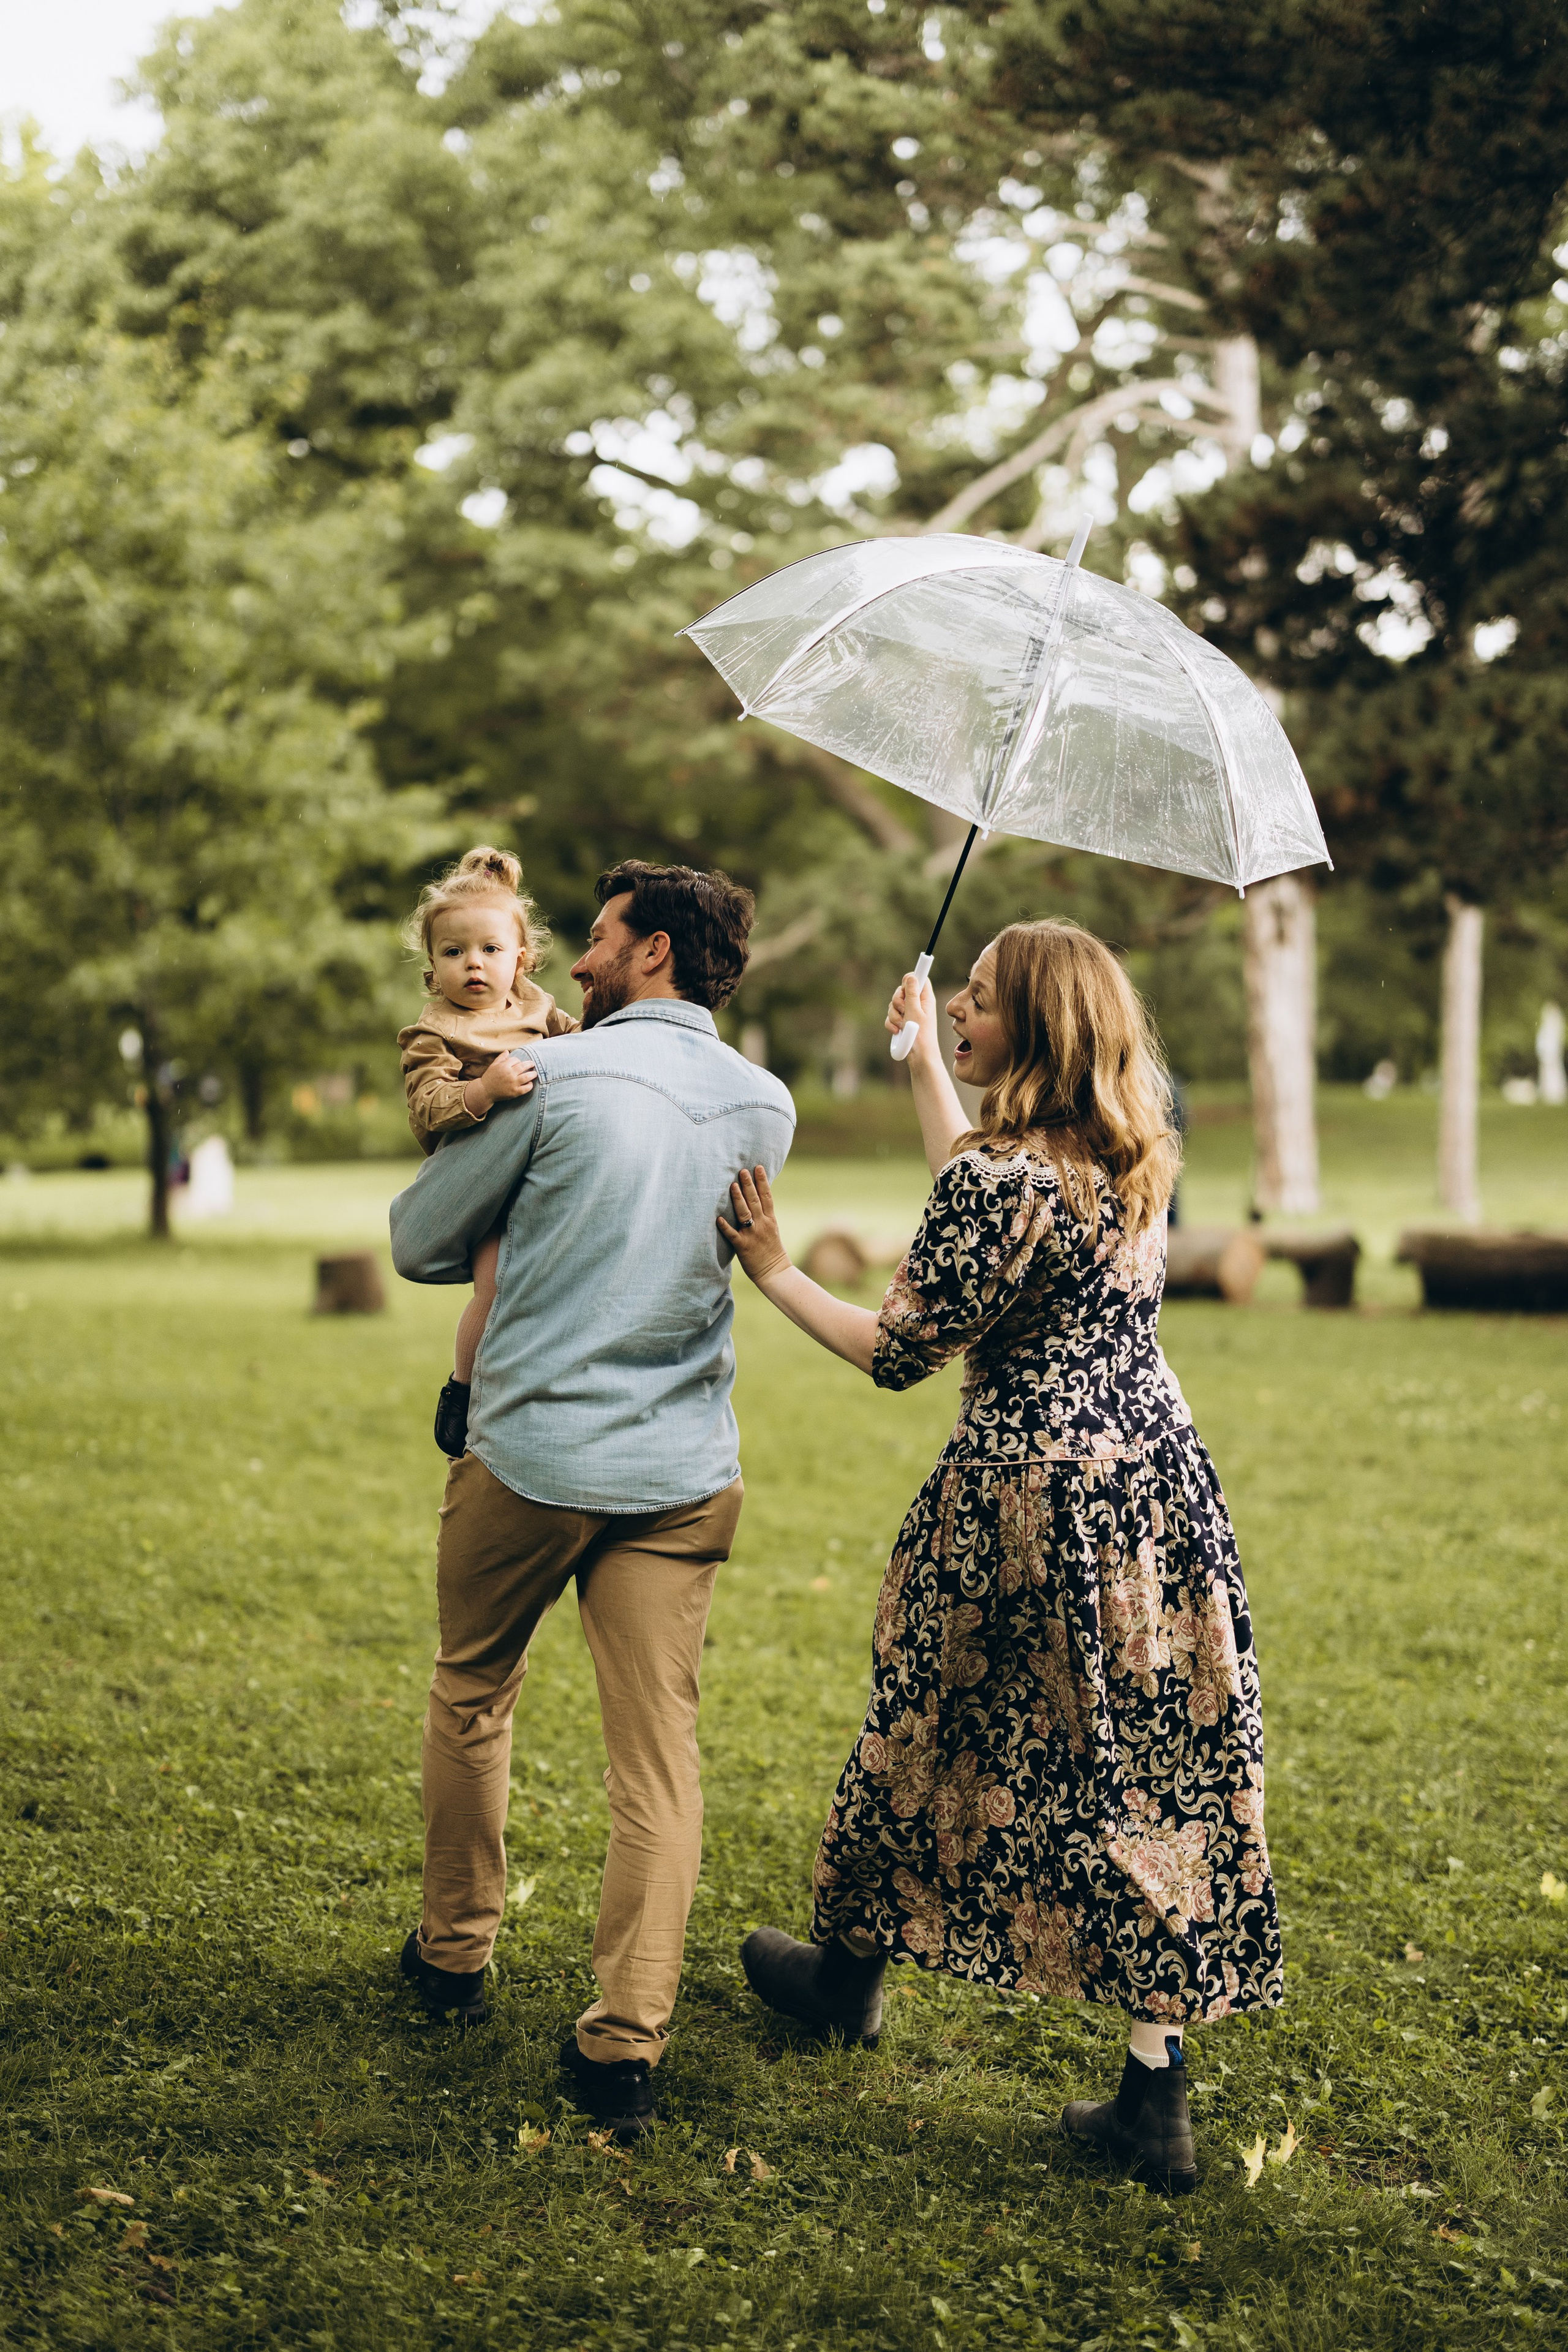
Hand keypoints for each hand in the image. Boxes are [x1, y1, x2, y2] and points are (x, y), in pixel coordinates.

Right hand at [481, 1054, 536, 1102]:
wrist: (485, 1091)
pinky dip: (530, 1085)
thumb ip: (501, 1058)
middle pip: (524, 1066)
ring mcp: (513, 1083)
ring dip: (533, 1074)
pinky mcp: (515, 1092)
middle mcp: (509, 1074)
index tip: (518, 1063)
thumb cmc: (489, 1077)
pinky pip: (526, 1088)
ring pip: (527, 1076)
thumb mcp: (494, 1065)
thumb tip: (507, 1051)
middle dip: (530, 1064)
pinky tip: (530, 1083)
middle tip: (532, 1064)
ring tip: (534, 1073)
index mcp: (504, 1066)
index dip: (518, 1061)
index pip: (516, 1060)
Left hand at [717, 1166, 789, 1286]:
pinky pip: (732, 1234)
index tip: (758, 1167)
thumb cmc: (771, 1250)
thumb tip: (757, 1200)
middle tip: (742, 1170)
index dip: (762, 1181)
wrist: (774, 1272)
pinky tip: (718, 1218)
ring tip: (732, 1185)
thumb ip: (764, 1215)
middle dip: (749, 1184)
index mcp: (770, 1220)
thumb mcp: (772, 1229)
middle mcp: (762, 1224)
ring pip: (744, 1213)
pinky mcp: (743, 1246)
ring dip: (738, 1198)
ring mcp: (752, 1235)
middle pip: (755, 1201)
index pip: (767, 1197)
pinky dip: (725, 1226)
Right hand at [885, 970, 937, 1063]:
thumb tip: (911, 976)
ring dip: (894, 1015)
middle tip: (904, 1010)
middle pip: (902, 991)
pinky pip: (890, 1017)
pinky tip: (897, 1031)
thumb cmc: (921, 1035)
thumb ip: (912, 993)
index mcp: (925, 998)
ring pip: (893, 1005)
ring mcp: (909, 1013)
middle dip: (897, 1001)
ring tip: (902, 1026)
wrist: (919, 1056)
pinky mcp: (902, 1022)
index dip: (911, 979)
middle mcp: (917, 1004)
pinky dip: (891, 1024)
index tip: (906, 984)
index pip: (919, 979)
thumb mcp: (915, 1011)